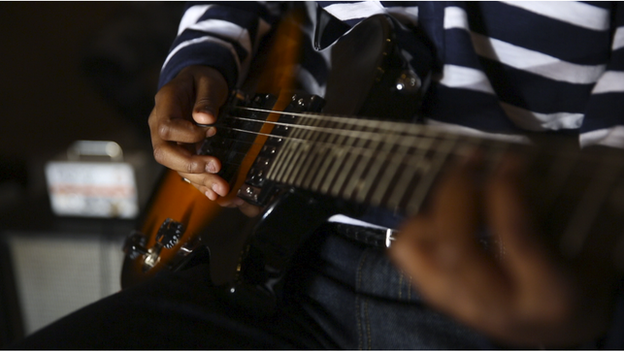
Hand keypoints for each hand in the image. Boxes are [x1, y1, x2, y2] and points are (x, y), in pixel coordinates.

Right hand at [148, 65, 259, 215]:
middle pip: (164, 153)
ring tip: (221, 188)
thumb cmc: (201, 80)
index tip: (212, 131)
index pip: (166, 127)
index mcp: (164, 105)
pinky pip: (186, 170)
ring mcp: (169, 142)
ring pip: (176, 166)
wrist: (198, 84)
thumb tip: (205, 119)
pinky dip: (199, 183)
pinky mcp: (181, 151)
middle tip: (216, 167)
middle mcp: (160, 126)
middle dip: (190, 164)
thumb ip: (206, 98)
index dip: (187, 134)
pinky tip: (212, 193)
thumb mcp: (207, 81)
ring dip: (199, 179)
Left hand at [388, 153, 618, 347]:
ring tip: (457, 180)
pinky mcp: (437, 296)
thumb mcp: (586, 253)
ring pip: (420, 250)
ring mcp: (459, 305)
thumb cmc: (576, 281)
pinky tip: (441, 208)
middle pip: (456, 246)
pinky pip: (408, 253)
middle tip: (475, 158)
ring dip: (433, 205)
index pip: (517, 237)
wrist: (558, 329)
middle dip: (458, 191)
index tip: (511, 159)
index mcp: (547, 294)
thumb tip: (510, 164)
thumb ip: (548, 215)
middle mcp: (496, 306)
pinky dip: (418, 224)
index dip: (507, 190)